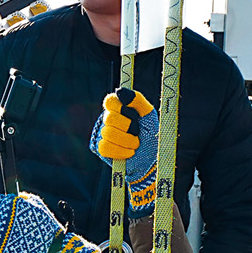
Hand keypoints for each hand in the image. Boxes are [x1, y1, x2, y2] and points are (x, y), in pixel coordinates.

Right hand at [89, 88, 158, 215]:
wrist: (150, 161)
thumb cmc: (151, 136)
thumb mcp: (149, 116)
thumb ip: (137, 100)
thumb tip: (120, 91)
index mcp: (119, 108)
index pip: (110, 101)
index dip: (121, 108)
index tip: (133, 115)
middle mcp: (108, 119)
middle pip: (110, 118)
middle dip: (128, 128)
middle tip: (137, 133)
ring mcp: (102, 133)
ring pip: (108, 134)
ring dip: (127, 142)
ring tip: (135, 145)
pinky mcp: (100, 148)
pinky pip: (105, 147)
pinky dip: (120, 151)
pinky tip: (128, 153)